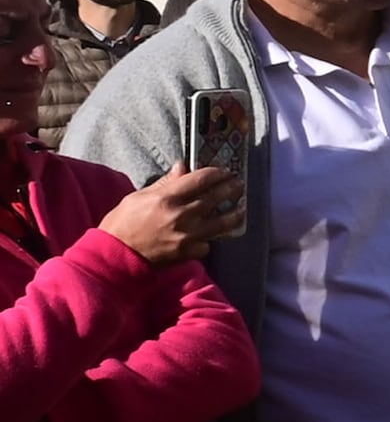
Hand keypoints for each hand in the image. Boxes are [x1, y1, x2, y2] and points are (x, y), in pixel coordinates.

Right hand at [92, 162, 236, 264]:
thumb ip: (164, 183)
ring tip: (241, 209)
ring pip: (222, 223)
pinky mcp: (189, 253)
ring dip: (234, 214)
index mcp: (166, 198)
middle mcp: (180, 215)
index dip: (216, 173)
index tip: (224, 171)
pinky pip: (208, 243)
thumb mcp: (138, 197)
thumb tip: (182, 167)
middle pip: (215, 198)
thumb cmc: (122, 223)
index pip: (200, 180)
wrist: (116, 255)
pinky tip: (211, 234)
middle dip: (230, 189)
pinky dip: (210, 238)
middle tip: (238, 184)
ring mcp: (187, 235)